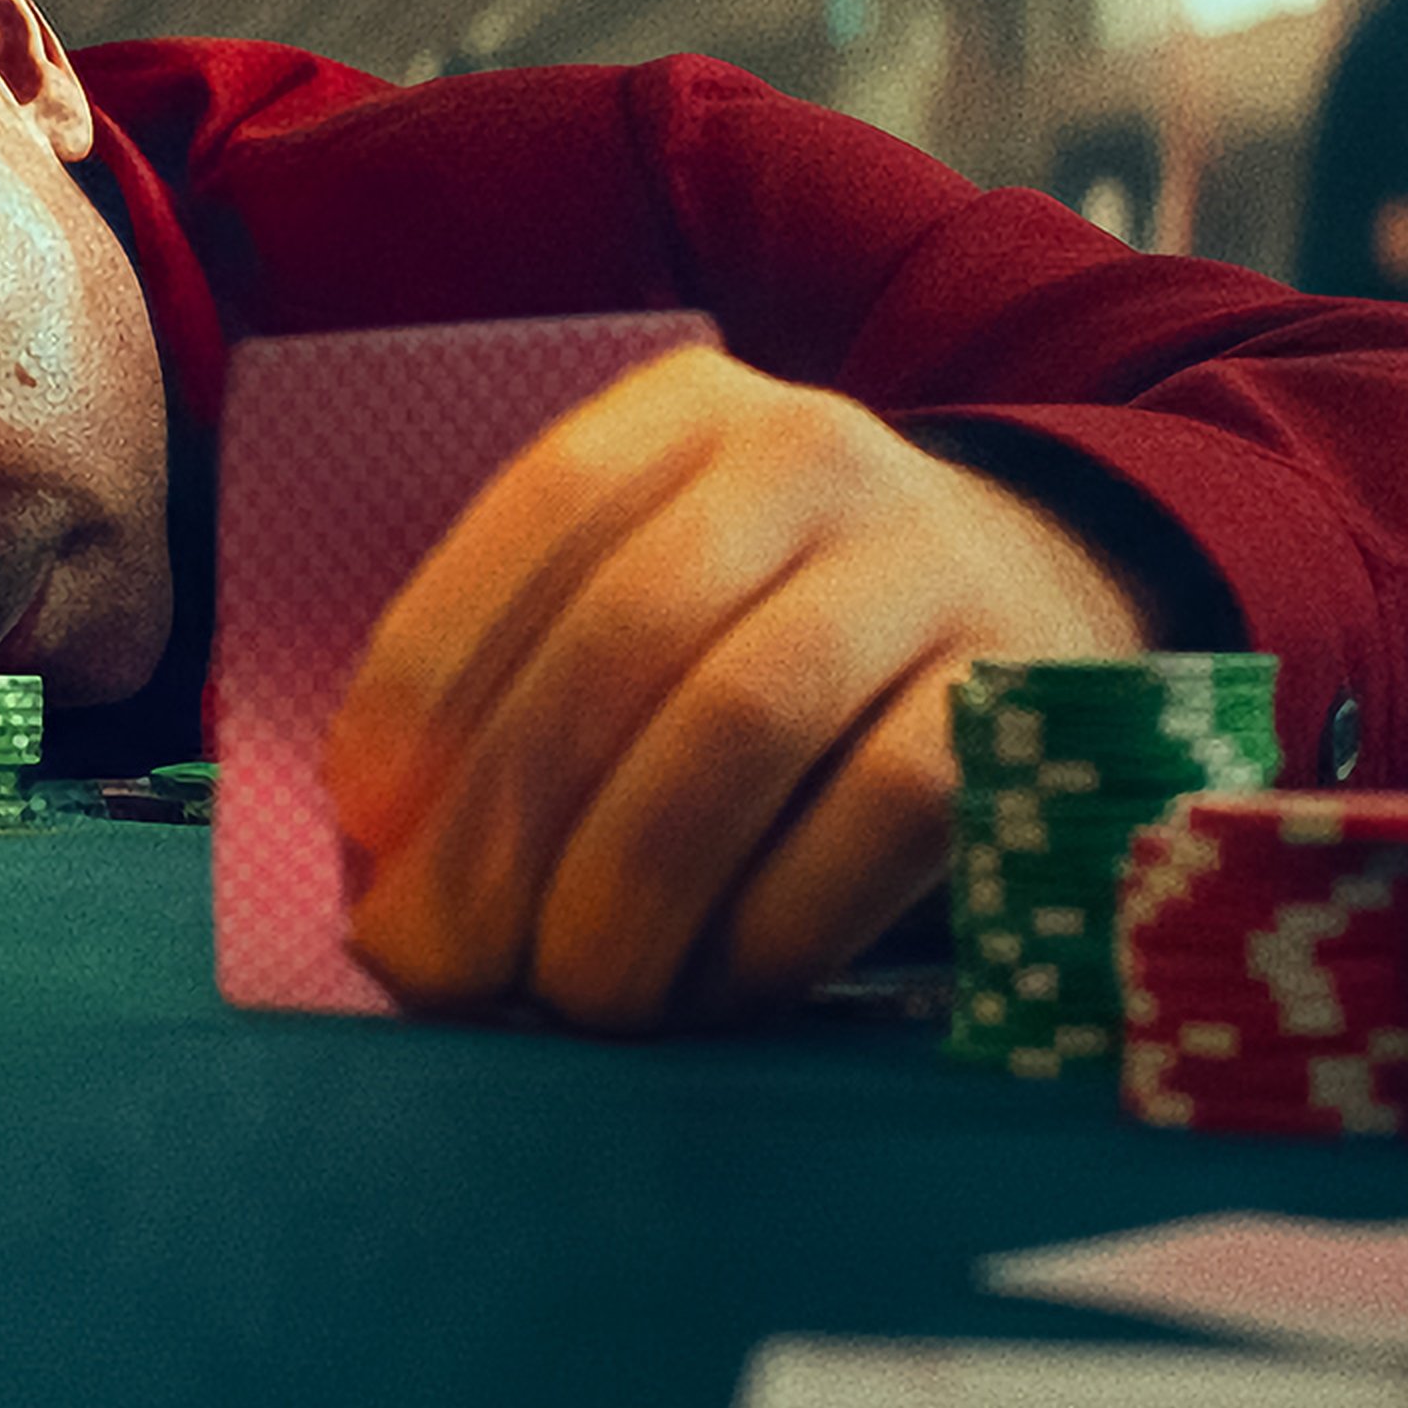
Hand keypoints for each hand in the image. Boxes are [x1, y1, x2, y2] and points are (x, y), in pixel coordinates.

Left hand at [317, 348, 1153, 1031]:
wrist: (1038, 594)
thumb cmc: (765, 626)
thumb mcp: (643, 591)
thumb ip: (517, 692)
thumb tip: (392, 882)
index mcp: (684, 411)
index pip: (539, 514)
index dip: (433, 669)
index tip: (368, 816)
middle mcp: (813, 453)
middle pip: (626, 638)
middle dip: (508, 824)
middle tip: (444, 961)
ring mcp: (930, 565)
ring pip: (741, 724)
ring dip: (626, 888)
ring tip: (571, 996)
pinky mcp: (1025, 692)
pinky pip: (879, 811)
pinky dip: (770, 921)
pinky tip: (709, 991)